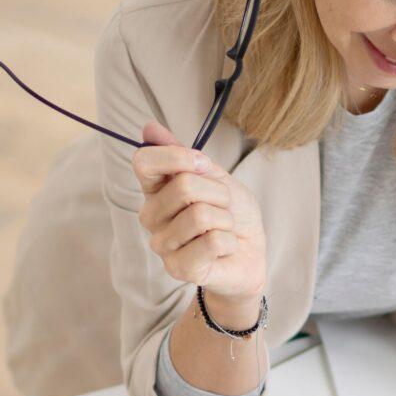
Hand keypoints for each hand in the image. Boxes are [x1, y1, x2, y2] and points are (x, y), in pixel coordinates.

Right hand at [131, 120, 267, 303]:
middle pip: (183, 186)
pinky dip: (229, 241)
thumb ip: (182, 154)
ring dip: (226, 219)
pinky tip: (223, 249)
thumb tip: (149, 127)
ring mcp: (162, 244)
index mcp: (155, 190)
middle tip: (223, 207)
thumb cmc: (232, 213)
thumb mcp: (214, 176)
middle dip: (219, 193)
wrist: (250, 251)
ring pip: (201, 215)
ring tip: (223, 229)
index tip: (203, 165)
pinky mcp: (178, 268)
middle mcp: (151, 216)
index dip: (178, 157)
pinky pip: (212, 241)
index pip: (144, 162)